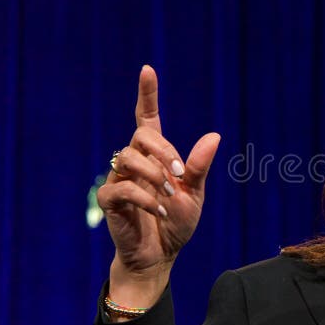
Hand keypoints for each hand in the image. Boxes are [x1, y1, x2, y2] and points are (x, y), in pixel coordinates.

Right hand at [97, 65, 219, 308]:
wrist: (161, 254)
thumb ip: (200, 166)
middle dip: (163, 152)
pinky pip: (119, 187)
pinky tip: (158, 209)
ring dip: (154, 175)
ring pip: (128, 157)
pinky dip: (143, 197)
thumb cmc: (177, 222)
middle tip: (180, 176)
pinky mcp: (109, 199)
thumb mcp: (195, 194)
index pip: (147, 117)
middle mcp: (135, 161)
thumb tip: (214, 136)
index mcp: (157, 156)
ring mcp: (119, 178)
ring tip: (169, 196)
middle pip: (140, 136)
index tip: (147, 69)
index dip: (147, 94)